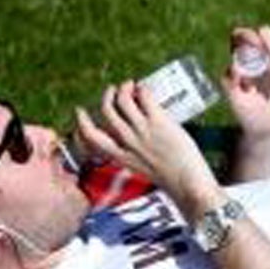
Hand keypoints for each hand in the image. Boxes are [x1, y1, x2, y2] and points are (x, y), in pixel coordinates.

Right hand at [74, 81, 219, 209]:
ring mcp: (142, 131)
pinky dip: (142, 89)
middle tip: (114, 89)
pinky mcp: (159, 122)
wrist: (188, 184)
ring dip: (124, 88)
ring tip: (130, 84)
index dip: (82, 122)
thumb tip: (141, 140)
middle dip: (107, 96)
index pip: (92, 137)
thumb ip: (137, 156)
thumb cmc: (172, 180)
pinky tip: (146, 88)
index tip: (80, 111)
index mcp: (121, 156)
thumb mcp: (143, 170)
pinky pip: (144, 97)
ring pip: (123, 100)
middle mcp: (127, 141)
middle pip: (107, 111)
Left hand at [225, 24, 269, 139]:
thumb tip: (236, 66)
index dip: (250, 36)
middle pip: (266, 31)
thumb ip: (230, 83)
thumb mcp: (234, 100)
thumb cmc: (246, 112)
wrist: (266, 125)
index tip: (256, 50)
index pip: (242, 34)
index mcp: (241, 58)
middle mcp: (258, 53)